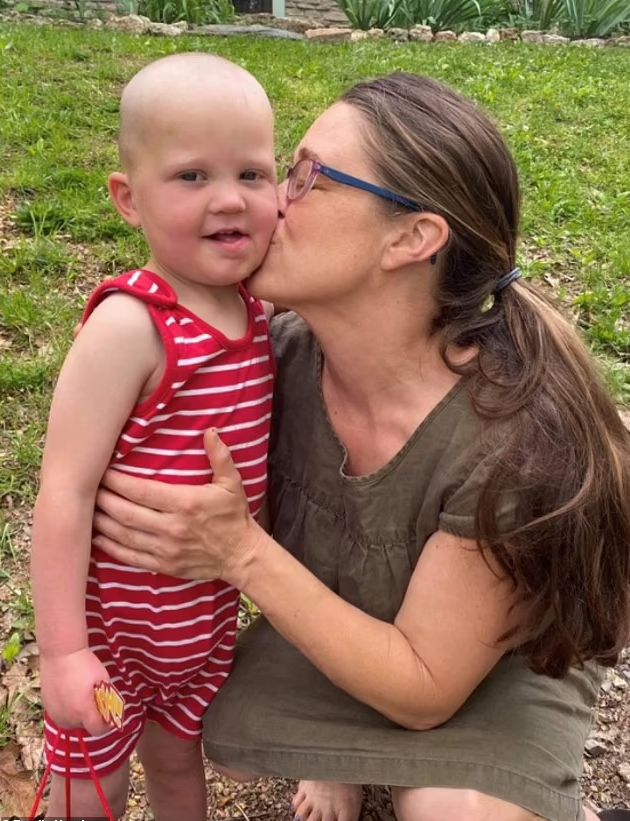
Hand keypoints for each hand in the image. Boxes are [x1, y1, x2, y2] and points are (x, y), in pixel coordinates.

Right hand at [40, 648, 112, 736]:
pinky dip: (67, 710)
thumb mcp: (103, 680)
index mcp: (83, 711)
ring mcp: (55, 713)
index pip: (97, 731)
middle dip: (92, 718)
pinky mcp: (46, 707)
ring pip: (71, 723)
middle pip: (84, 727)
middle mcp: (67, 717)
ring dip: (78, 716)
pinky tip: (70, 695)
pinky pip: (60, 715)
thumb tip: (110, 707)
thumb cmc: (84, 664)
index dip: (106, 726)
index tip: (109, 718)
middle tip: (95, 703)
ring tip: (82, 698)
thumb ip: (107, 698)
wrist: (60, 653)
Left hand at [92, 429, 262, 583]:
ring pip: (124, 535)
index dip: (117, 482)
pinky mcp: (164, 566)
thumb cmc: (234, 516)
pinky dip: (110, 547)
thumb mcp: (232, 483)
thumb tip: (210, 431)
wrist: (242, 555)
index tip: (103, 472)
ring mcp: (166, 549)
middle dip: (103, 500)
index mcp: (185, 503)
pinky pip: (130, 557)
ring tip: (87, 510)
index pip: (141, 491)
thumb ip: (220, 456)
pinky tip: (98, 537)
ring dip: (101, 522)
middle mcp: (172, 527)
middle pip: (126, 513)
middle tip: (87, 488)